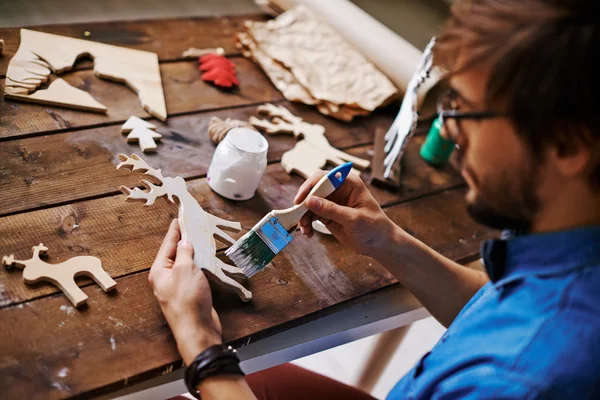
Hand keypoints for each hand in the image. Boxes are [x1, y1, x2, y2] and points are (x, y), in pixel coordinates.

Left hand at [149, 219, 221, 364]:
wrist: (197, 329)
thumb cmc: (188, 300)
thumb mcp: (186, 270)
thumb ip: (185, 253)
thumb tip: (184, 242)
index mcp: (159, 271)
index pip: (167, 245)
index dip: (174, 230)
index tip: (179, 218)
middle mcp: (165, 278)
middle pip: (174, 254)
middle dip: (183, 240)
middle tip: (191, 225)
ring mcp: (177, 287)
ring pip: (184, 264)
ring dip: (192, 253)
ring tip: (199, 239)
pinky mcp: (189, 294)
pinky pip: (192, 274)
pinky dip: (198, 265)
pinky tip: (205, 260)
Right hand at [295, 171, 395, 258]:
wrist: (380, 243)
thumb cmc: (374, 227)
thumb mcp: (354, 219)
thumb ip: (332, 210)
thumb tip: (309, 201)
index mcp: (348, 183)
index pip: (324, 177)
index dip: (310, 186)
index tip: (300, 200)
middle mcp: (337, 189)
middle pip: (313, 190)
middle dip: (303, 205)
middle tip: (298, 219)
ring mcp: (331, 202)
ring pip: (309, 204)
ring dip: (303, 216)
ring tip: (305, 230)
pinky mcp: (327, 214)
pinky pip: (311, 215)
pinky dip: (306, 223)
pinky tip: (308, 233)